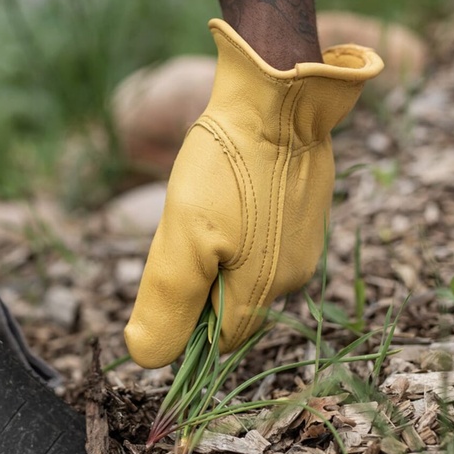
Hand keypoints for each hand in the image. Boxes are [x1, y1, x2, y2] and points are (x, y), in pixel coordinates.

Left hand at [124, 19, 382, 367]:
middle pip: (231, 301)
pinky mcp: (306, 206)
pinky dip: (239, 223)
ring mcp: (306, 239)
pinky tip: (230, 188)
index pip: (217, 339)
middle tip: (183, 230)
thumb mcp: (183, 241)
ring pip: (246, 267)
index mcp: (266, 290)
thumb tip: (147, 358)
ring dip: (219, 250)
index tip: (165, 278)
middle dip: (200, 280)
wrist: (278, 96)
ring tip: (207, 203)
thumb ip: (168, 303)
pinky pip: (264, 235)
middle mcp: (296, 274)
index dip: (185, 322)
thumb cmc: (227, 169)